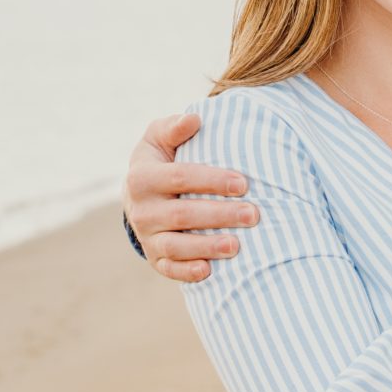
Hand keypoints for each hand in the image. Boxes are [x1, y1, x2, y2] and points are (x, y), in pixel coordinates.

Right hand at [123, 112, 257, 282]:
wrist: (138, 192)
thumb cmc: (160, 158)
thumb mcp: (159, 136)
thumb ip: (174, 127)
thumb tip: (195, 119)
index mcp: (142, 177)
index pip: (180, 177)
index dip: (212, 180)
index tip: (244, 183)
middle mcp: (141, 209)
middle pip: (183, 214)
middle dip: (219, 215)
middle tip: (253, 215)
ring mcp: (147, 236)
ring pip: (176, 245)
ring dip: (207, 247)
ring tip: (236, 246)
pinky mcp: (154, 257)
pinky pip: (169, 268)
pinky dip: (187, 272)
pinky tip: (209, 271)